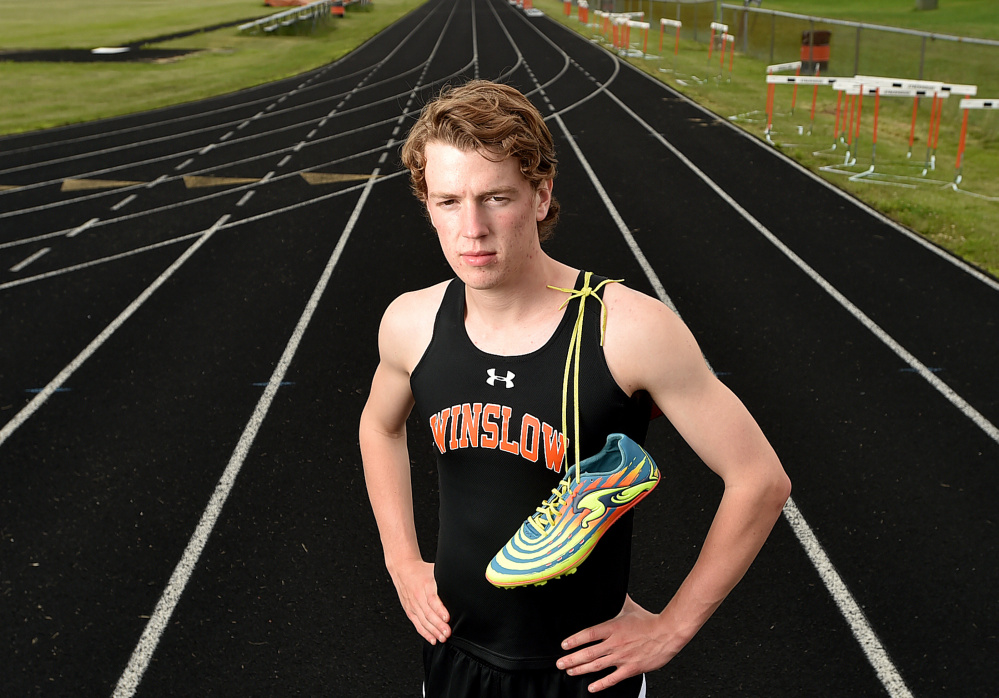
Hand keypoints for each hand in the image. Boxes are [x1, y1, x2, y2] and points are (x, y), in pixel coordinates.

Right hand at [388, 558, 450, 644]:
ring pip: (423, 621)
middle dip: (439, 625)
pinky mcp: (409, 611)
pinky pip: (417, 624)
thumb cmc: (422, 571)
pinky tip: (433, 639)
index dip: (440, 609)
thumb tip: (461, 586)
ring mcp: (413, 605)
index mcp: (426, 584)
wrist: (403, 570)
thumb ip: (446, 579)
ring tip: (442, 638)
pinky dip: (425, 633)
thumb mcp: (435, 570)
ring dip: (433, 631)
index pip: (432, 599)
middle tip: (448, 632)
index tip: (447, 617)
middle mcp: (418, 596)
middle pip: (428, 613)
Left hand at [557, 595, 675, 692]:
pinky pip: (612, 679)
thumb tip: (612, 587)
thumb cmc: (649, 621)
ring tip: (570, 672)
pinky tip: (591, 687)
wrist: (667, 633)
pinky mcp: (630, 668)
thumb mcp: (629, 607)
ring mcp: (622, 657)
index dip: (574, 640)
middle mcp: (615, 643)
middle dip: (571, 659)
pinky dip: (601, 684)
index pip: (588, 634)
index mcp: (613, 627)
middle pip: (588, 653)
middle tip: (560, 663)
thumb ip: (618, 599)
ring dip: (581, 670)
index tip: (564, 645)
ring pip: (596, 666)